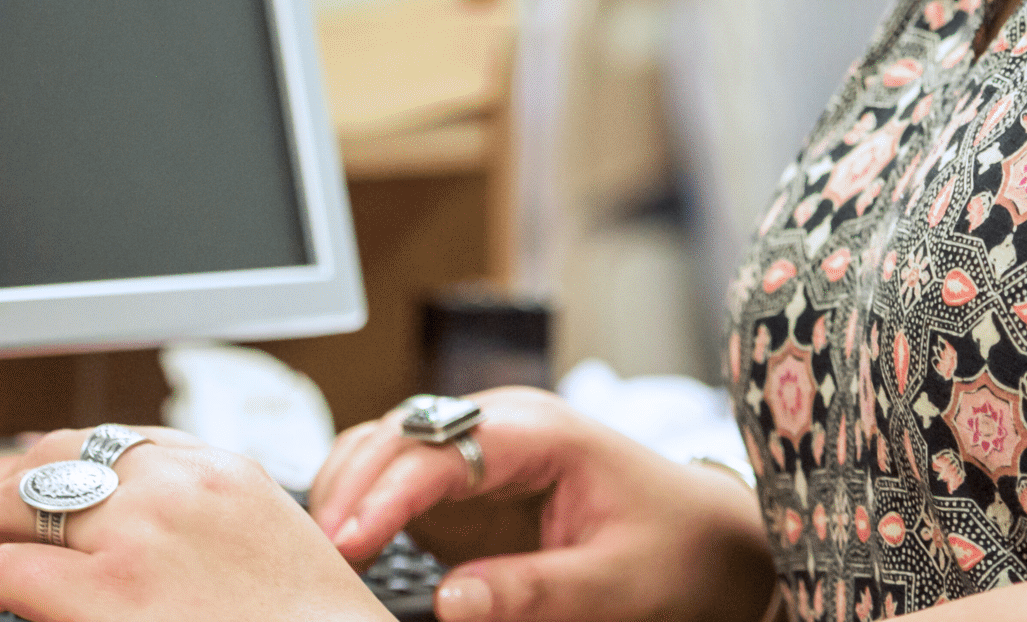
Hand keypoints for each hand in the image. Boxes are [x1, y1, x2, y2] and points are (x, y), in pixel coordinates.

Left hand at [0, 425, 382, 621]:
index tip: (39, 489)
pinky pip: (2, 573)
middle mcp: (178, 488)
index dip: (64, 465)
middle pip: (60, 456)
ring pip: (18, 503)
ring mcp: (139, 537)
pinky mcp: (103, 597)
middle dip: (8, 490)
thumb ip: (213, 526)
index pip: (121, 441)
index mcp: (225, 473)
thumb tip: (146, 542)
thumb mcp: (275, 550)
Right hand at [306, 388, 772, 621]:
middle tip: (318, 558)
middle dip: (350, 489)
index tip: (348, 546)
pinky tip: (346, 545)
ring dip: (347, 489)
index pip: (441, 447)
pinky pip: (399, 474)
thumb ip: (533, 592)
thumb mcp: (615, 584)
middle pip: (399, 434)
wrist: (707, 538)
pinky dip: (363, 500)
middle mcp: (504, 423)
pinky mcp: (470, 476)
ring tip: (321, 553)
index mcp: (543, 432)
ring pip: (387, 445)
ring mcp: (483, 443)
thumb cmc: (674, 551)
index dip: (387, 494)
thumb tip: (449, 603)